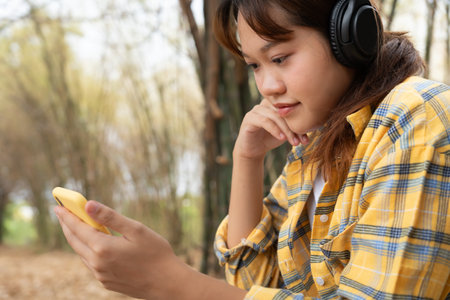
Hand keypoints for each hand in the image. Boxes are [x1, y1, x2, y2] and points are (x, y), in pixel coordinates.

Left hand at [54, 201, 186, 299]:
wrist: (167, 283)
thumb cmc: (156, 253)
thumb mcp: (136, 229)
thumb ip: (110, 217)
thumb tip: (88, 205)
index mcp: (103, 248)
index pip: (77, 228)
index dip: (67, 216)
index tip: (59, 206)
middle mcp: (97, 264)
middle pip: (75, 241)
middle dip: (68, 226)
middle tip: (63, 213)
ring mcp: (101, 275)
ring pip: (82, 253)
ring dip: (77, 238)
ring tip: (77, 225)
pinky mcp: (107, 282)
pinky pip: (91, 263)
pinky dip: (87, 250)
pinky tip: (94, 244)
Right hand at [234, 99, 308, 159]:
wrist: (252, 150)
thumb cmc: (270, 139)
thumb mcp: (286, 132)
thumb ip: (295, 126)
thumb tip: (313, 124)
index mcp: (275, 104)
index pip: (291, 109)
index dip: (300, 121)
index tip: (307, 137)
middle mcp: (265, 104)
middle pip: (284, 112)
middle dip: (295, 128)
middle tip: (302, 141)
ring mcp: (256, 110)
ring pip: (275, 116)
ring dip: (287, 130)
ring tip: (294, 142)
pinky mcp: (249, 118)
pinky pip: (264, 121)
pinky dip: (275, 130)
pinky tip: (281, 138)